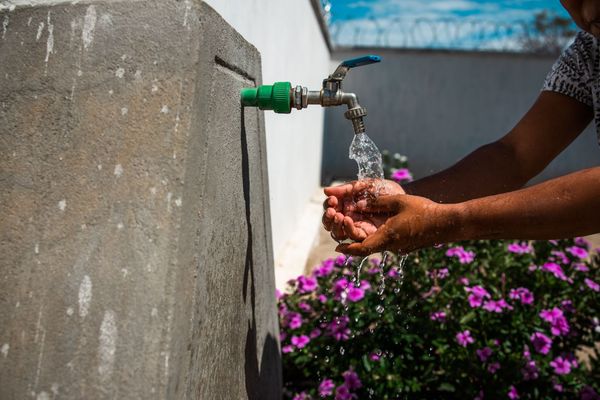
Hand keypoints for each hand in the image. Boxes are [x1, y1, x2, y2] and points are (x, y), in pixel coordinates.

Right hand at [322, 179, 404, 241]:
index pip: (331, 207)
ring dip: (335, 225)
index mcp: (346, 204)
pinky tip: (346, 220)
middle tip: (333, 211)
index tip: (333, 200)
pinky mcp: (366, 236)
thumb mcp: (364, 185)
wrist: (404, 197)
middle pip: (330, 222)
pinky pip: (352, 238)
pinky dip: (346, 230)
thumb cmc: (385, 189)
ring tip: (340, 216)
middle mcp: (349, 217)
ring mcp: (357, 227)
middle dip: (328, 217)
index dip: (329, 205)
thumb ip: (346, 188)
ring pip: (338, 232)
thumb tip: (326, 191)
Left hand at [335, 194, 460, 255]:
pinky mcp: (406, 246)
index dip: (348, 249)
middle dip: (353, 238)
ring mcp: (399, 248)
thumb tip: (360, 204)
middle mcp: (392, 246)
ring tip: (356, 224)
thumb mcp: (398, 201)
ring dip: (365, 237)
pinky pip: (387, 242)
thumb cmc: (424, 210)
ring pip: (377, 244)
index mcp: (388, 237)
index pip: (362, 249)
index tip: (337, 249)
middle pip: (366, 247)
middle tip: (343, 227)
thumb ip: (377, 202)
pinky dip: (377, 236)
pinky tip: (377, 225)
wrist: (447, 223)